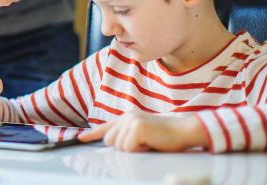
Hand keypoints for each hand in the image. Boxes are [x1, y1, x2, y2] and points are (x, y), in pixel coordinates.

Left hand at [78, 112, 207, 151]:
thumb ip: (127, 136)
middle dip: (124, 148)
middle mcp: (127, 116)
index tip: (81, 139)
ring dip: (134, 150)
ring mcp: (131, 120)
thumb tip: (113, 145)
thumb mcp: (143, 134)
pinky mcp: (137, 127)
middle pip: (110, 141)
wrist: (185, 130)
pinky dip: (140, 151)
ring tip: (149, 144)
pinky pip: (128, 148)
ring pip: (118, 146)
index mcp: (128, 117)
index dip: (92, 134)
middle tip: (143, 145)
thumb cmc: (167, 136)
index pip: (106, 127)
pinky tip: (151, 144)